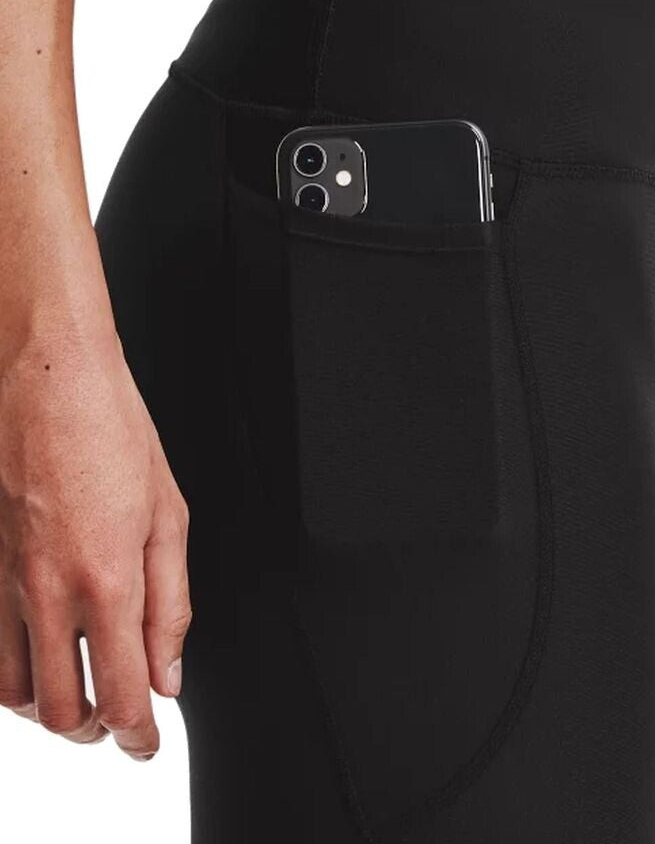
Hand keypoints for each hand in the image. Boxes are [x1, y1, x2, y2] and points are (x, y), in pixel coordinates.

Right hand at [0, 328, 190, 759]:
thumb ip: (171, 602)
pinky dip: (13, 675)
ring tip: (81, 694)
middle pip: (62, 711)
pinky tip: (38, 658)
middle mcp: (48, 590)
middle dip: (97, 730)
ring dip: (51, 709)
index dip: (139, 736)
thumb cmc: (111, 430)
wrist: (46, 377)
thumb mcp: (168, 512)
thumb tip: (169, 671)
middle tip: (120, 720)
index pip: (124, 694)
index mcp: (108, 577)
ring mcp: (3, 581)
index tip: (148, 744)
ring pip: (14, 694)